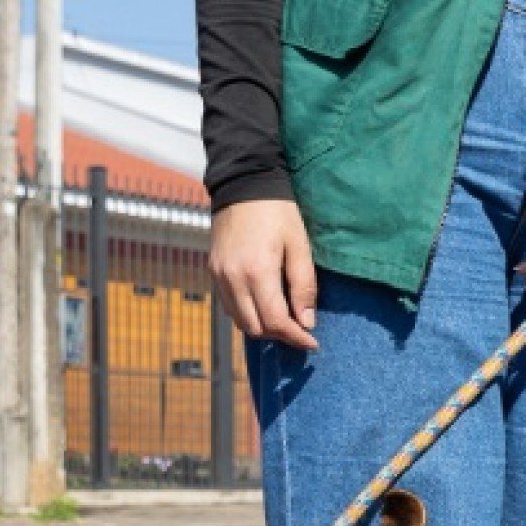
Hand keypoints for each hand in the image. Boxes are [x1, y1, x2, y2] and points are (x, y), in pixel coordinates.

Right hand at [209, 199, 319, 349]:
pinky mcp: (213, 271)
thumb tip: (307, 322)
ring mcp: (219, 275)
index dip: (295, 337)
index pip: (275, 321)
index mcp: (257, 271)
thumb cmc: (277, 211)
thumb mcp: (300, 245)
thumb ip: (304, 285)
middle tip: (300, 331)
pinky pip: (229, 306)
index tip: (312, 342)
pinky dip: (247, 313)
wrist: (243, 183)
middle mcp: (233, 278)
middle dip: (279, 334)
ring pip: (239, 321)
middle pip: (255, 328)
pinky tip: (263, 304)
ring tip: (283, 319)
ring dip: (262, 326)